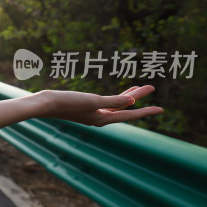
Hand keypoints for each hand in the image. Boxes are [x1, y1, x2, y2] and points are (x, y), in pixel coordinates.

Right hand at [35, 85, 163, 126]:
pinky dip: (114, 98)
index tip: (161, 109)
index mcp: (102, 119)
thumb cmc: (67, 102)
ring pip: (116, 105)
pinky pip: (106, 103)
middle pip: (124, 108)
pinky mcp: (85, 108)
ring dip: (126, 96)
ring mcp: (92, 113)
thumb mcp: (92, 101)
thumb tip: (131, 101)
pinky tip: (116, 95)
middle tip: (150, 87)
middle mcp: (99, 118)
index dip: (146, 110)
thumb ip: (113, 101)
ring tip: (137, 87)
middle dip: (138, 98)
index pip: (130, 114)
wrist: (45, 104)